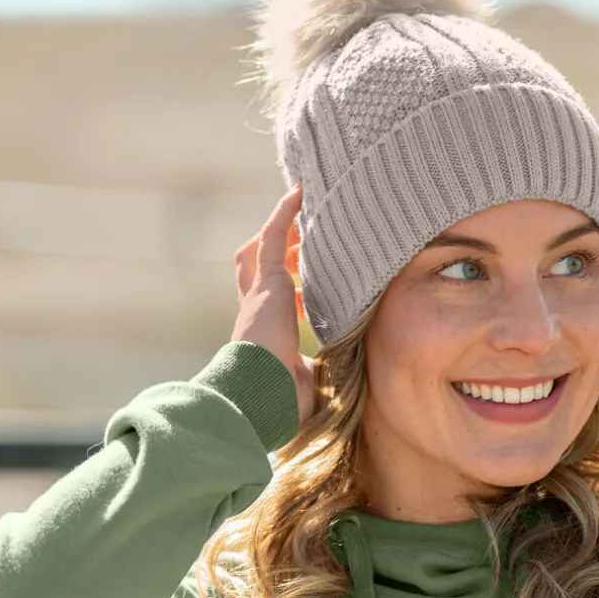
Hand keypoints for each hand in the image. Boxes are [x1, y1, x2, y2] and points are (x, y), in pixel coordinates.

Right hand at [232, 185, 316, 428]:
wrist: (261, 396)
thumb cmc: (282, 403)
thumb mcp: (306, 384)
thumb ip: (319, 374)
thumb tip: (343, 384)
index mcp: (263, 338)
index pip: (269, 308)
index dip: (286, 295)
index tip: (304, 295)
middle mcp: (255, 312)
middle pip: (256, 271)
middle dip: (276, 256)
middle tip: (299, 243)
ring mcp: (258, 295)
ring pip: (261, 252)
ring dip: (280, 232)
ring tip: (304, 215)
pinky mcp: (266, 282)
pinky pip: (272, 236)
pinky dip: (284, 214)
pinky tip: (301, 193)